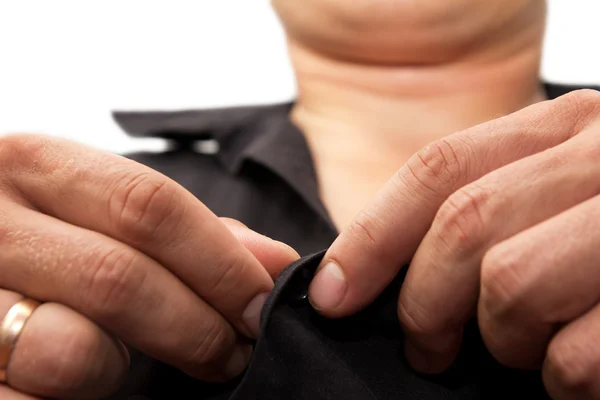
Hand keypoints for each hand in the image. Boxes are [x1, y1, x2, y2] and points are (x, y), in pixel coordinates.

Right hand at [0, 134, 298, 399]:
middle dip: (197, 326)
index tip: (261, 305)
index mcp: (36, 166)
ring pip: (70, 349)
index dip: (220, 262)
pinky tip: (77, 388)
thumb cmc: (46, 238)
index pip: (148, 205)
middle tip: (232, 353)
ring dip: (121, 371)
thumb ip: (186, 232)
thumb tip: (276, 261)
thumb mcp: (99, 210)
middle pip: (119, 276)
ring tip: (130, 364)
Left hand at [309, 89, 599, 398]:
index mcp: (567, 128)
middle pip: (465, 224)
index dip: (372, 236)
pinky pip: (576, 351)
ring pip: (512, 283)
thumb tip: (371, 266)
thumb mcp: (555, 195)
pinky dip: (559, 378)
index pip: (439, 169)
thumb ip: (486, 210)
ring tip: (515, 356)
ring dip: (498, 341)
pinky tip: (570, 375)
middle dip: (424, 302)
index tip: (333, 294)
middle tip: (425, 347)